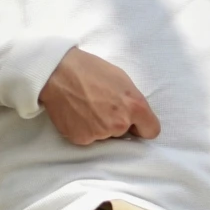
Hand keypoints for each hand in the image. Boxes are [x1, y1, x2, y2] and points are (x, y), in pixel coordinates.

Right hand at [39, 47, 160, 145]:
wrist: (58, 72)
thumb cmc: (91, 70)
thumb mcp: (122, 79)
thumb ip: (132, 101)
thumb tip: (135, 116)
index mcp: (135, 106)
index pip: (151, 131)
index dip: (143, 126)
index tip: (135, 124)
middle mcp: (120, 124)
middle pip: (125, 133)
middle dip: (118, 124)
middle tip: (102, 106)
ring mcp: (100, 133)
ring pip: (106, 136)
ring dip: (100, 126)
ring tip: (87, 107)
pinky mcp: (82, 139)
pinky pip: (89, 138)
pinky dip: (84, 129)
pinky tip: (77, 113)